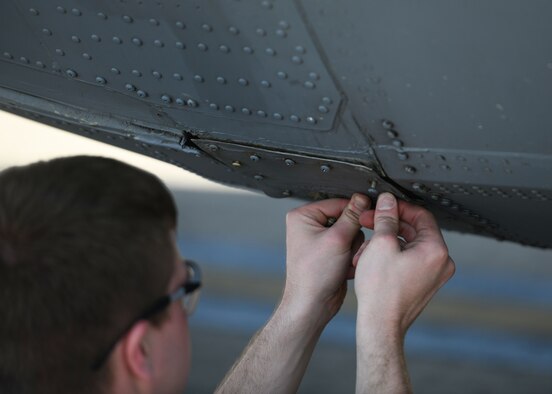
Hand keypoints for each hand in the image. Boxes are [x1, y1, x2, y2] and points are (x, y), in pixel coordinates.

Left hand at [282, 193, 370, 323]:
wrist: (313, 304)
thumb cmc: (313, 275)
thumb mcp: (337, 239)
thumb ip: (352, 216)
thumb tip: (361, 199)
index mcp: (303, 216)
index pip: (337, 202)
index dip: (354, 212)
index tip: (368, 217)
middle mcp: (310, 226)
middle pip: (346, 219)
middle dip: (352, 236)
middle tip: (347, 249)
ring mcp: (320, 241)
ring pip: (352, 234)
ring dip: (353, 249)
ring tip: (345, 261)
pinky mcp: (330, 254)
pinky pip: (350, 248)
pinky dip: (351, 257)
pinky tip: (345, 268)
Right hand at [354, 193, 454, 336]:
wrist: (380, 324)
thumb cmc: (381, 291)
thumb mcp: (380, 244)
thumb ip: (386, 218)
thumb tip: (388, 201)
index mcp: (436, 250)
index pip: (421, 215)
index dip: (398, 207)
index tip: (382, 206)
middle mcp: (440, 262)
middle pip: (414, 230)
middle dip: (387, 225)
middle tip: (368, 221)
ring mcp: (432, 275)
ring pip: (407, 245)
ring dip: (384, 241)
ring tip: (364, 247)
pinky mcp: (422, 283)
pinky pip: (407, 260)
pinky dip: (389, 255)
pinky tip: (369, 259)